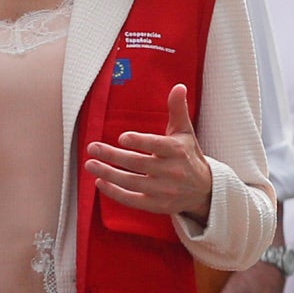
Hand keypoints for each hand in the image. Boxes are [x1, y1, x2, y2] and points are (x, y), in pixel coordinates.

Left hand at [86, 84, 212, 223]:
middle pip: (137, 163)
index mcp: (177, 151)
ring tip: (90, 164)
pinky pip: (132, 200)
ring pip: (131, 182)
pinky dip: (114, 193)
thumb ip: (178, 110)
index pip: (157, 145)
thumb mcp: (185, 132)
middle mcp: (171, 171)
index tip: (122, 138)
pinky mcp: (156, 205)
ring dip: (108, 173)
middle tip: (92, 148)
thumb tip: (178, 87)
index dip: (140, 142)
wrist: (203, 190)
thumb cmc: (188, 155)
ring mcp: (163, 191)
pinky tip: (99, 182)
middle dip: (112, 155)